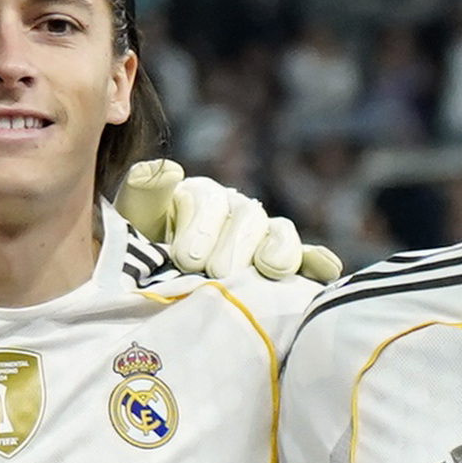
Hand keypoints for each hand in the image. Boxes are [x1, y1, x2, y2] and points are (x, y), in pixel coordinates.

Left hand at [117, 158, 339, 285]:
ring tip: (269, 270)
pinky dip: (316, 262)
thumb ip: (147, 192)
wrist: (159, 292)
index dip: (200, 228)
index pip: (208, 202)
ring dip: (276, 251)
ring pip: (278, 235)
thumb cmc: (144, 256)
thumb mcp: (135, 221)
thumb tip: (168, 170)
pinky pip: (306, 258)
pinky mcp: (287, 264)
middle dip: (234, 245)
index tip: (185, 259)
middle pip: (247, 219)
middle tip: (219, 273)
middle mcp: (238, 212)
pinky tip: (326, 271)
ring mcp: (265, 238)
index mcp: (201, 197)